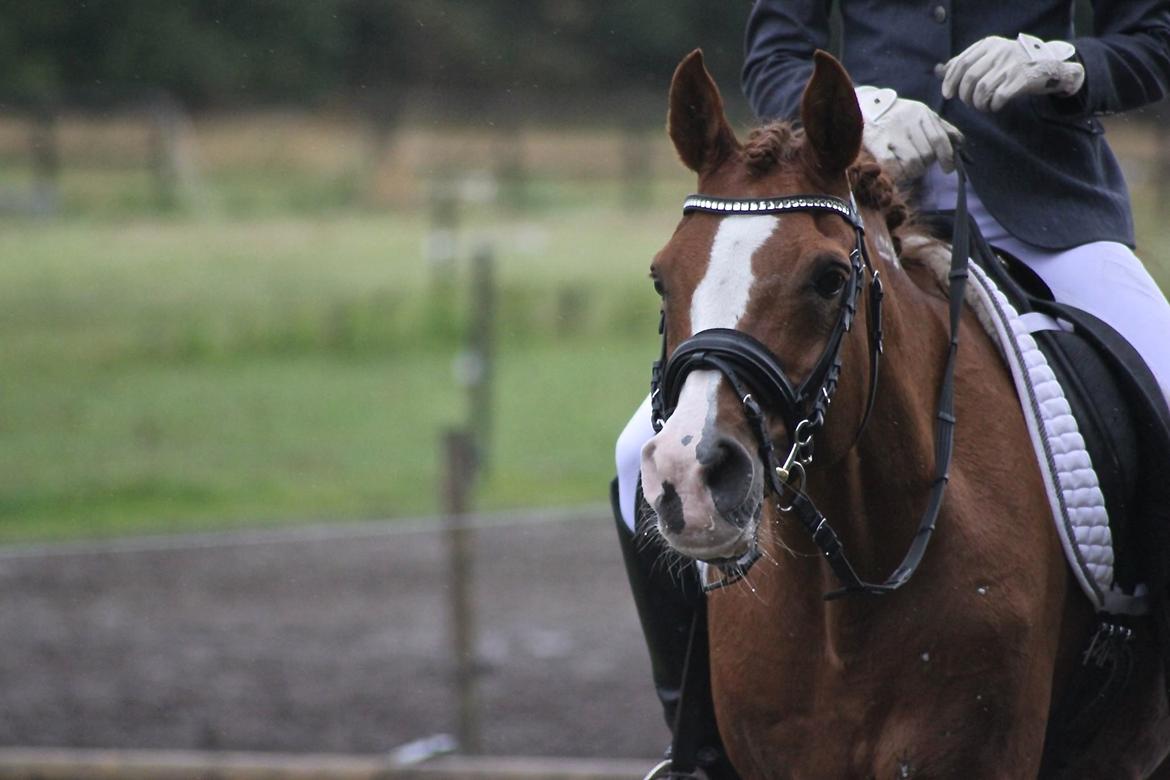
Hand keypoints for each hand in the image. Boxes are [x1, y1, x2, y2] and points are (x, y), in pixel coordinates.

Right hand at [855, 86, 961, 180]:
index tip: (948, 168)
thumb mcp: (921, 114)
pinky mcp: (877, 143)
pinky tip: (898, 171)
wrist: (865, 107)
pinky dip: (898, 172)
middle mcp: (907, 121)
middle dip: (926, 163)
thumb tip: (960, 143)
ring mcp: (891, 132)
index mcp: (921, 113)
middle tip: (920, 164)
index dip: (947, 156)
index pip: (939, 138)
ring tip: (908, 168)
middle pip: (926, 153)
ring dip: (912, 170)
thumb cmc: (897, 115)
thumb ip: (941, 127)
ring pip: (912, 162)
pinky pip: (893, 165)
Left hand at [942, 33, 1084, 111]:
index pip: (961, 62)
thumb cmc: (1013, 65)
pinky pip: (997, 98)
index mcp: (989, 44)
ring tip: (982, 106)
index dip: (950, 80)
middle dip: (964, 95)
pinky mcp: (1021, 79)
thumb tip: (940, 71)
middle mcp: (999, 52)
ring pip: (982, 89)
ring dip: (978, 103)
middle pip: (969, 77)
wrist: (1049, 67)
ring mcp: (1010, 65)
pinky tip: (995, 106)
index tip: (947, 94)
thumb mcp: (992, 56)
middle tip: (968, 102)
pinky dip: (992, 106)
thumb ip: (968, 62)